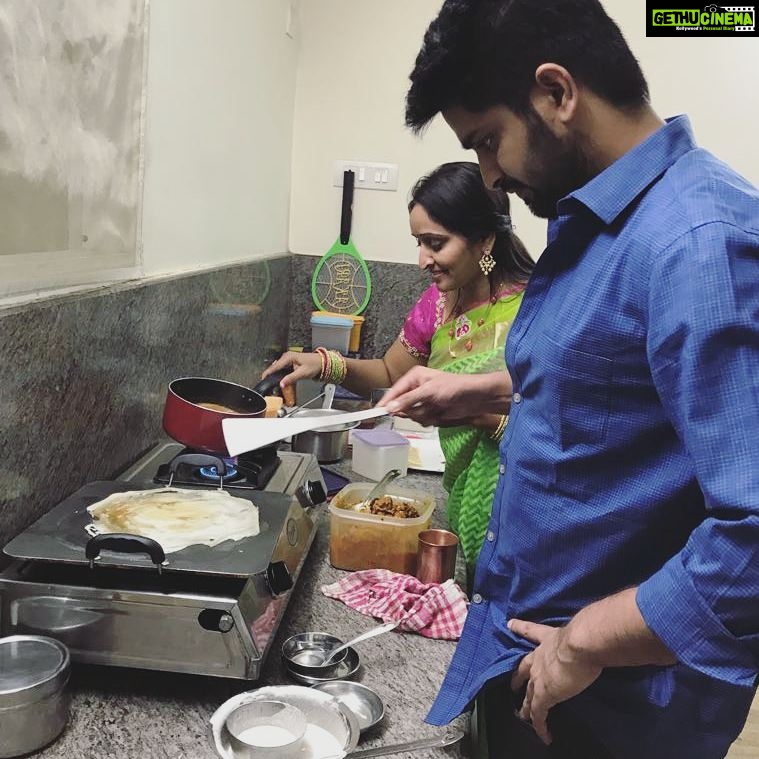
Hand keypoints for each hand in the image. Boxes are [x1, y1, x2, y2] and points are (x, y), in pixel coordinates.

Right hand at [261, 351, 321, 388]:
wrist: (322, 362)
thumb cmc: (314, 365)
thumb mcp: (302, 373)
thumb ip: (291, 378)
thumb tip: (282, 384)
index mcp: (288, 357)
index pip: (275, 366)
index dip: (268, 372)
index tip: (263, 378)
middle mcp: (287, 356)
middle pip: (275, 367)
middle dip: (270, 374)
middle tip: (267, 382)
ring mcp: (288, 359)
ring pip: (278, 368)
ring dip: (275, 374)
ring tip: (272, 382)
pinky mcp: (291, 362)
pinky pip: (282, 368)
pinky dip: (280, 374)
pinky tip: (281, 379)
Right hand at [381, 367, 509, 426]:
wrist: (475, 398)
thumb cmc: (454, 387)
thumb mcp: (429, 391)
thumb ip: (408, 400)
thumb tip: (391, 408)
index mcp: (413, 377)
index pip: (394, 391)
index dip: (386, 402)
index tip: (377, 412)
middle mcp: (416, 389)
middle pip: (401, 407)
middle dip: (412, 410)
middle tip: (425, 407)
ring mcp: (423, 401)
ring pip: (412, 416)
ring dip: (424, 415)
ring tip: (437, 408)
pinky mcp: (431, 412)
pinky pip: (422, 421)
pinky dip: (431, 419)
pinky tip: (440, 413)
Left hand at [508, 618, 601, 744]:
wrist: (579, 645)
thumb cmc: (582, 636)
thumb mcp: (576, 632)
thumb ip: (577, 637)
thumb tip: (588, 637)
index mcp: (547, 639)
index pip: (530, 632)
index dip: (519, 628)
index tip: (510, 625)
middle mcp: (539, 657)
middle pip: (524, 669)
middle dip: (518, 677)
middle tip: (513, 685)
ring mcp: (538, 677)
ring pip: (529, 694)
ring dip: (526, 706)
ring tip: (522, 715)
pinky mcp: (543, 695)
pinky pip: (538, 714)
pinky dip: (540, 726)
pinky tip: (545, 736)